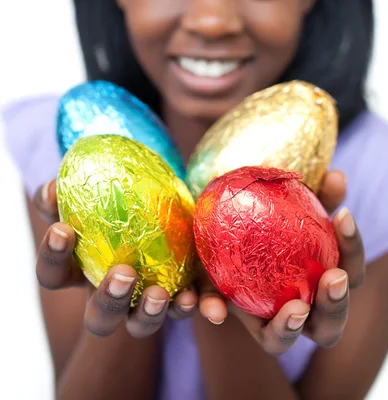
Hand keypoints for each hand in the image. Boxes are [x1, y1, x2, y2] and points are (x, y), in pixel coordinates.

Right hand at [33, 180, 197, 337]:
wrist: (164, 200)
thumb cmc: (114, 200)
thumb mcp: (88, 192)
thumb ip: (65, 191)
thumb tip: (51, 190)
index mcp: (81, 271)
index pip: (54, 275)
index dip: (53, 257)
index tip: (63, 229)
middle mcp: (111, 295)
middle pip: (99, 319)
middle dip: (109, 301)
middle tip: (123, 273)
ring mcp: (144, 303)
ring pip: (141, 325)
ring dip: (149, 314)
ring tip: (159, 294)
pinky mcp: (182, 295)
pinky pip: (189, 309)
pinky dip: (201, 308)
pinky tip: (209, 304)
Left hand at [197, 170, 365, 352]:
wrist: (219, 227)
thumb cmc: (269, 217)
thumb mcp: (290, 202)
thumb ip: (314, 194)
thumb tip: (338, 176)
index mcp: (322, 282)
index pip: (350, 272)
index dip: (353, 248)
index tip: (343, 215)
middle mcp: (301, 310)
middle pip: (329, 326)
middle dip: (337, 305)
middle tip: (332, 277)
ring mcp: (267, 321)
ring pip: (281, 340)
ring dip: (290, 328)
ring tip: (295, 309)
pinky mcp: (231, 319)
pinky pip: (237, 326)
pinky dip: (224, 314)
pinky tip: (217, 308)